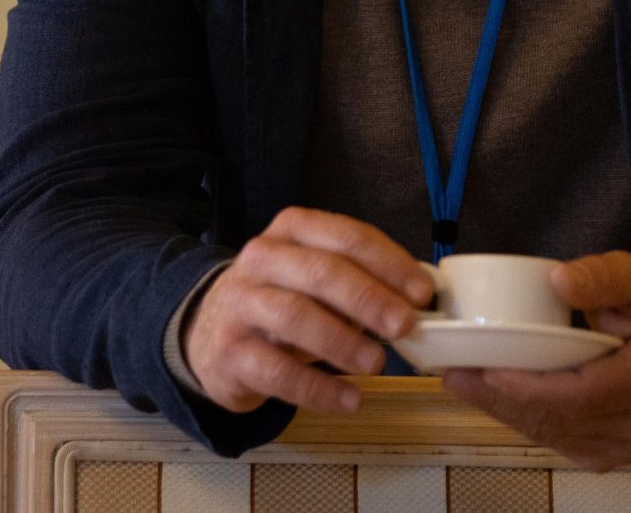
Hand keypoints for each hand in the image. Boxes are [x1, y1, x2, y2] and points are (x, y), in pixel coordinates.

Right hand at [181, 207, 433, 415]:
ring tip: (377, 364)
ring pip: (294, 316)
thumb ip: (359, 281)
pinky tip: (349, 399)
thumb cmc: (280, 300)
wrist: (207, 334)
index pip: (345, 236)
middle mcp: (261, 259)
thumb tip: (417, 302)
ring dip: (342, 341)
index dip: (389, 263)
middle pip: (319, 272)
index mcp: (291, 231)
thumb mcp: (313, 278)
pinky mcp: (229, 353)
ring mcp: (241, 305)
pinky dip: (318, 388)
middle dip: (368, 298)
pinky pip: (277, 371)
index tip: (423, 292)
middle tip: (405, 326)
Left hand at [442, 252, 630, 471]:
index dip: (528, 387)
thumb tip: (558, 280)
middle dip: (500, 399)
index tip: (486, 368)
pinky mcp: (610, 454)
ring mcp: (624, 446)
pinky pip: (557, 440)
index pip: (577, 394)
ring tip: (462, 383)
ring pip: (550, 433)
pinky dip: (524, 420)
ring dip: (504, 412)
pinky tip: (494, 399)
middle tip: (453, 374)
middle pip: (555, 418)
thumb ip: (602, 276)